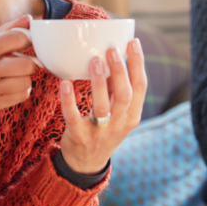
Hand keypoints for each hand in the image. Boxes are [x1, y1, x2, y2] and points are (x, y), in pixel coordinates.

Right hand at [0, 15, 37, 113]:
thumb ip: (6, 31)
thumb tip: (29, 19)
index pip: (17, 39)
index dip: (26, 39)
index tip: (24, 42)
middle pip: (26, 65)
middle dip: (27, 62)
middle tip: (20, 61)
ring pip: (26, 82)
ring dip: (23, 77)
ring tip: (13, 75)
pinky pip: (23, 95)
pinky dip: (21, 89)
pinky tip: (10, 85)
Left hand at [59, 39, 146, 174]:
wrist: (86, 163)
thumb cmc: (103, 129)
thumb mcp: (117, 112)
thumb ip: (115, 89)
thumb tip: (112, 57)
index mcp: (132, 114)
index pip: (141, 87)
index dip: (138, 63)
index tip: (133, 42)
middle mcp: (119, 123)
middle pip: (125, 95)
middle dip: (120, 71)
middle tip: (112, 49)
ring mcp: (100, 132)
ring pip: (103, 106)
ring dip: (99, 82)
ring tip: (94, 61)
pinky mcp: (79, 136)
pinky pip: (74, 117)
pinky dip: (69, 100)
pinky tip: (65, 83)